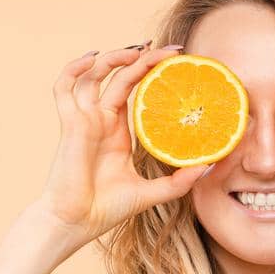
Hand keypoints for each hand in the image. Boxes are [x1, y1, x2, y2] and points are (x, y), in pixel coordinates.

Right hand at [36, 42, 207, 246]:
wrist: (76, 223)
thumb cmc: (106, 210)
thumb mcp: (151, 193)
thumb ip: (178, 181)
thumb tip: (209, 166)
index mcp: (118, 132)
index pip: (136, 90)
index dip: (152, 72)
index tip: (178, 62)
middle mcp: (101, 120)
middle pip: (121, 76)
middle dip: (144, 58)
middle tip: (171, 51)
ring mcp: (85, 119)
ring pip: (95, 74)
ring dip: (115, 57)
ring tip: (140, 49)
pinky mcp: (71, 124)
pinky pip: (65, 88)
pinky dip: (73, 68)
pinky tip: (91, 57)